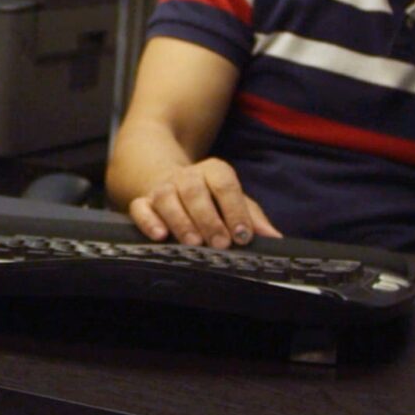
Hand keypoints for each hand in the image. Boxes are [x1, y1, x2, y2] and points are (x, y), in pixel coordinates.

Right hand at [127, 157, 282, 248]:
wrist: (169, 181)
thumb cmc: (209, 198)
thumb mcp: (234, 202)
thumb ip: (253, 219)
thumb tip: (274, 237)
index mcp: (213, 171)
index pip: (225, 184)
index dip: (235, 210)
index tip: (243, 235)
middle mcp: (186, 176)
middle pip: (195, 191)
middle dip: (208, 219)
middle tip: (220, 243)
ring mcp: (162, 188)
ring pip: (167, 198)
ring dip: (181, 221)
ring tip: (193, 243)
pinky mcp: (142, 202)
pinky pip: (140, 208)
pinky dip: (148, 221)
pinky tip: (160, 236)